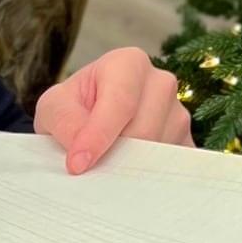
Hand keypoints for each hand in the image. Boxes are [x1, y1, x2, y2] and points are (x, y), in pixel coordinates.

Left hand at [34, 46, 193, 173]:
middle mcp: (161, 83)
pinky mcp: (187, 143)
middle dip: (113, 155)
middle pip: (144, 131)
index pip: (121, 103)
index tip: (77, 165)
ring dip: (129, 167)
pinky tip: (127, 174)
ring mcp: (179, 114)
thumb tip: (83, 152)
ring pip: (159, 153)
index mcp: (129, 63)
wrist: (89, 118)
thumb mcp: (54, 107)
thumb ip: (64, 121)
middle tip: (89, 166)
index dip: (98, 137)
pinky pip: (173, 168)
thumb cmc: (72, 107)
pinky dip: (148, 179)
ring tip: (107, 160)